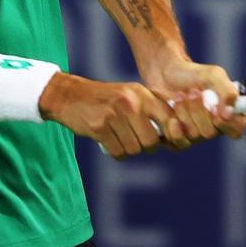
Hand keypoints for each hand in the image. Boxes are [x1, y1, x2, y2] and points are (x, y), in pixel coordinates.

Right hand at [38, 73, 189, 157]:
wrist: (70, 95)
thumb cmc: (106, 98)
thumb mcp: (130, 94)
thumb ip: (151, 108)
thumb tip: (175, 133)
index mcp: (141, 94)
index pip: (168, 118)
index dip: (171, 134)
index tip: (166, 139)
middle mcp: (130, 103)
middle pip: (151, 141)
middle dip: (146, 147)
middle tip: (136, 141)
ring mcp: (114, 115)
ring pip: (134, 149)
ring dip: (129, 150)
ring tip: (120, 139)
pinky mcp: (99, 128)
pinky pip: (118, 152)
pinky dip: (116, 153)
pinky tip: (110, 142)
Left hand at [144, 59, 245, 142]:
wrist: (164, 74)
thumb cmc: (192, 74)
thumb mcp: (213, 75)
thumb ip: (226, 90)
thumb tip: (229, 112)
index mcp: (227, 113)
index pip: (236, 129)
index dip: (229, 124)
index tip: (218, 112)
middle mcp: (213, 127)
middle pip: (210, 133)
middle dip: (198, 111)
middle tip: (192, 92)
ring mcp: (195, 136)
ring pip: (193, 136)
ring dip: (184, 113)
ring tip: (179, 96)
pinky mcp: (178, 139)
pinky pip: (177, 142)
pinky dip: (172, 125)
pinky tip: (169, 112)